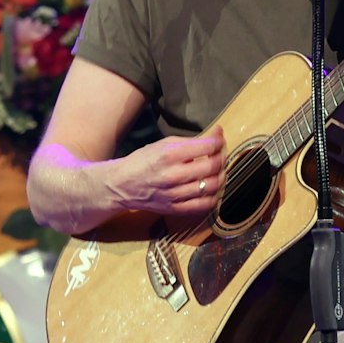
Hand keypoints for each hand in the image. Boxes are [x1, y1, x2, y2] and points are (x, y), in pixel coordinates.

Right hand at [110, 129, 224, 217]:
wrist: (121, 185)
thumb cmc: (142, 161)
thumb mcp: (163, 144)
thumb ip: (191, 141)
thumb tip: (217, 133)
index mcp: (170, 154)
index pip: (207, 147)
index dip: (219, 141)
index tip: (219, 139)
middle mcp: (173, 175)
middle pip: (212, 166)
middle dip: (222, 157)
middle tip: (221, 154)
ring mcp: (175, 194)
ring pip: (212, 186)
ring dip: (221, 176)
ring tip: (218, 170)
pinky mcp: (175, 209)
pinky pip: (204, 205)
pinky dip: (213, 196)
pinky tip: (212, 189)